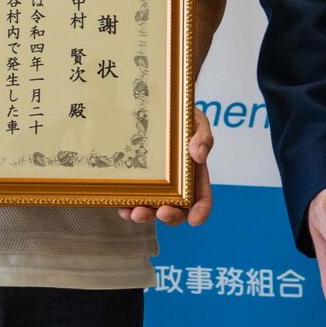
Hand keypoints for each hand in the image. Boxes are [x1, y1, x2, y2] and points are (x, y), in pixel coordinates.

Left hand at [118, 104, 213, 226]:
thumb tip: (198, 155)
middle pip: (177, 210)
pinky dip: (128, 207)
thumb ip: (203, 136)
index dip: (201, 212)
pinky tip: (122, 207)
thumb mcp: (196, 121)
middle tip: (162, 212)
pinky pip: (132, 199)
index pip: (201, 199)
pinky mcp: (136, 182)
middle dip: (170, 217)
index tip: (195, 220)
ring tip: (135, 213)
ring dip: (146, 215)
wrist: (155, 107)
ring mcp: (155, 186)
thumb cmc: (180, 117)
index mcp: (194, 175)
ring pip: (152, 209)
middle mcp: (175, 186)